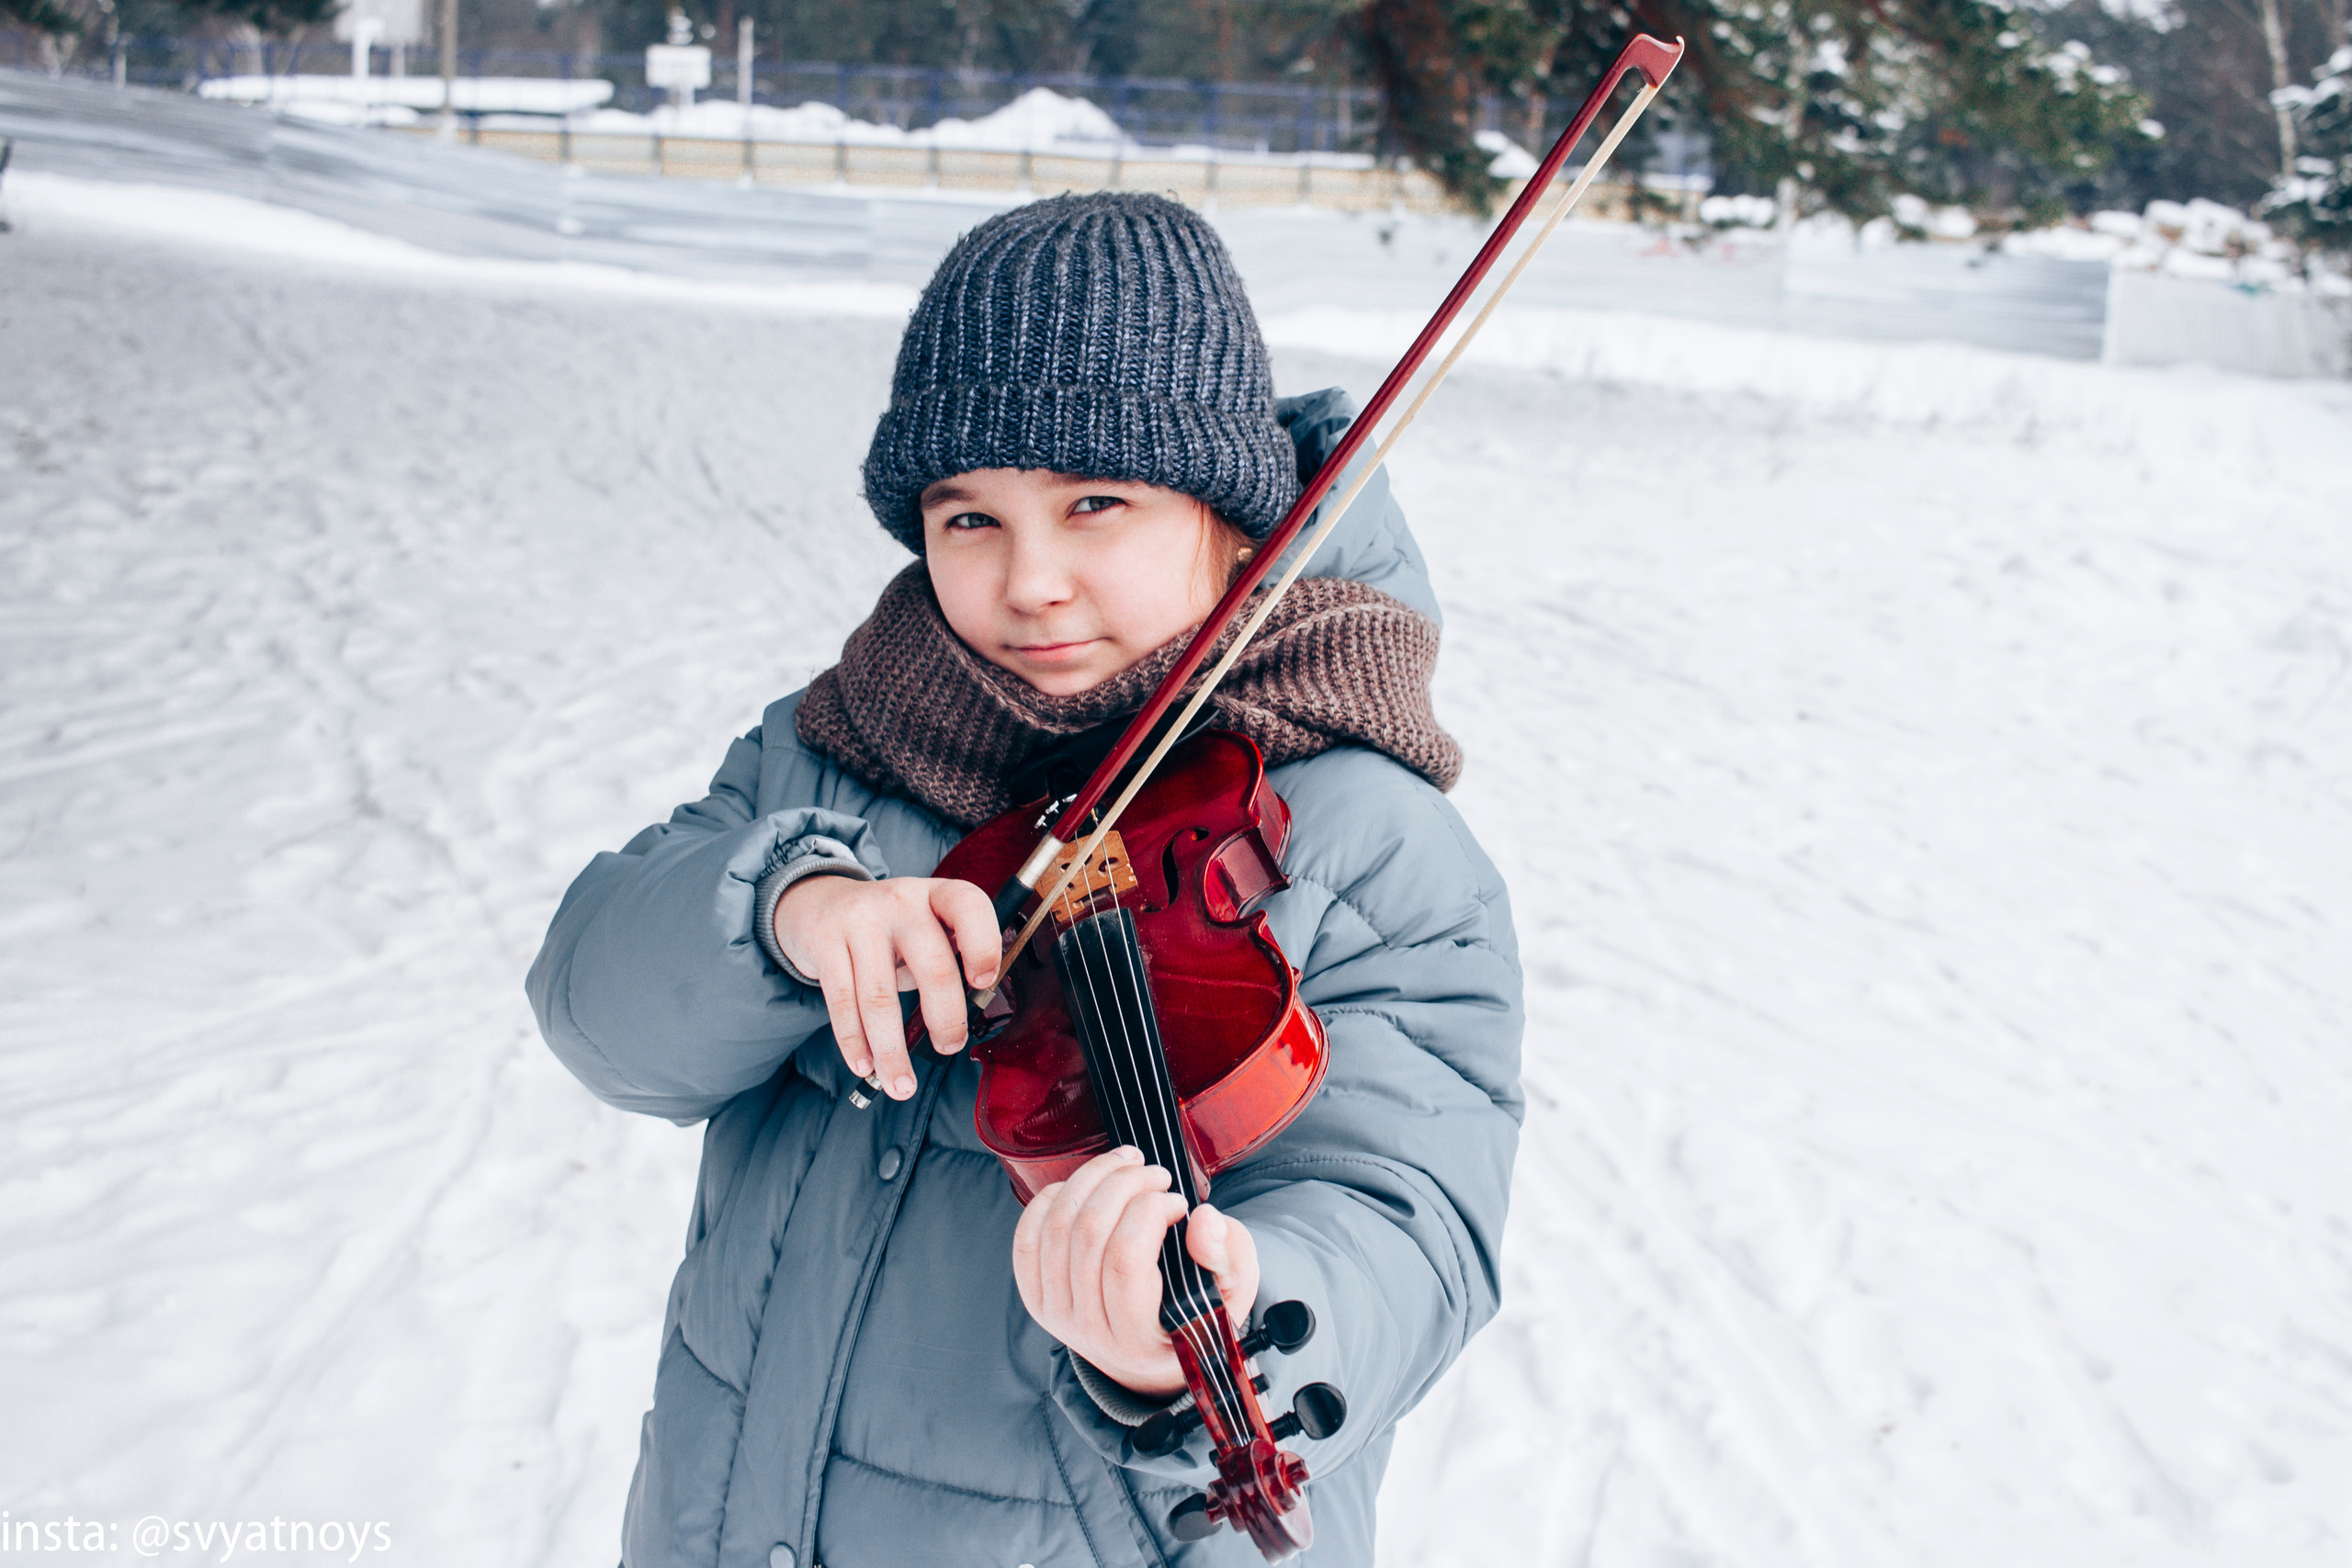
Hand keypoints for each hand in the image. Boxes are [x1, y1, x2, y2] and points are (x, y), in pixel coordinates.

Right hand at [773, 874, 999, 1099]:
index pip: (969, 907)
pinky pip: (842, 1003)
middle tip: (949, 1047)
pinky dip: (854, 1042)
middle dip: (946, 1019)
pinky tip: (864, 1065)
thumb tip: (963, 1022)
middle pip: (932, 967)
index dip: (983, 945)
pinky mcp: (824, 943)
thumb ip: (950, 958)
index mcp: (937, 895)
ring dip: (892, 1051)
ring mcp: (859, 920)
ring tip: (901, 1085)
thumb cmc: (891, 928)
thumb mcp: (926, 925)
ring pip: (880, 997)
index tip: (984, 983)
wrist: (820, 901)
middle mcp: (901, 902)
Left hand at [1011, 1147, 1260, 1398]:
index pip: (1125, 1261)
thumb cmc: (1195, 1316)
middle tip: (1155, 1173)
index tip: (1178, 1200)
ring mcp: (1055, 1313)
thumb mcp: (1233, 1292)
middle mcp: (1088, 1330)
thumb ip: (1230, 1256)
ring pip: (1057, 1227)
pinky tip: (1085, 1185)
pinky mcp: (1035, 1296)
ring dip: (1092, 1178)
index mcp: (1138, 1338)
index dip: (1149, 1213)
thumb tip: (1201, 1219)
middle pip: (1088, 1234)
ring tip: (1126, 1164)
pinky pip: (1027, 1237)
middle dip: (1124, 1184)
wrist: (1151, 1354)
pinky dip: (1051, 1198)